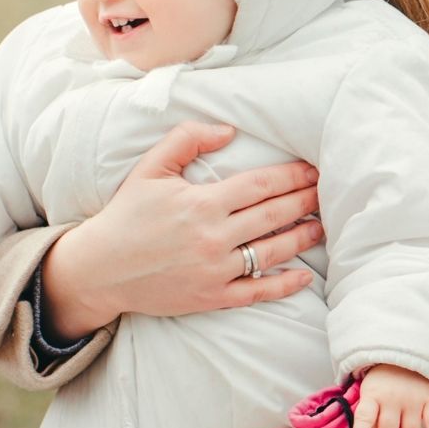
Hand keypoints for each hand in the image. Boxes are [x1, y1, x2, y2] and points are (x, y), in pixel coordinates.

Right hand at [41, 122, 325, 335]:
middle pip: (274, 216)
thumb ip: (187, 140)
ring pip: (272, 252)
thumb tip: (229, 130)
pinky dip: (284, 285)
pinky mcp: (212, 297)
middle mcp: (214, 237)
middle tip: (328, 192)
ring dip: (303, 237)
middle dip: (305, 202)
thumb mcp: (150, 168)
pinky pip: (257, 292)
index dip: (293, 176)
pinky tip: (304, 275)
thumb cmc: (126, 215)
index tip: (314, 170)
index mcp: (202, 203)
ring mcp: (215, 270)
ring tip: (323, 226)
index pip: (262, 185)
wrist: (100, 269)